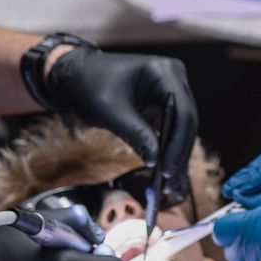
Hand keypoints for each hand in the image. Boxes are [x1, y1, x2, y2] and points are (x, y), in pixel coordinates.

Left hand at [43, 49, 198, 205]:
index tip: (167, 169)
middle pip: (186, 123)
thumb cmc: (89, 84)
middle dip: (178, 155)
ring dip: (174, 158)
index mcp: (164, 72)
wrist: (73, 77)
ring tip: (169, 188)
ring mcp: (169, 94)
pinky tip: (165, 176)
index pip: (182, 112)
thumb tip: (156, 161)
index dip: (177, 143)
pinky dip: (166, 153)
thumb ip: (136, 134)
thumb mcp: (110, 110)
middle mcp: (173, 80)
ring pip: (180, 131)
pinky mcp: (161, 108)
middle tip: (169, 185)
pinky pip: (169, 132)